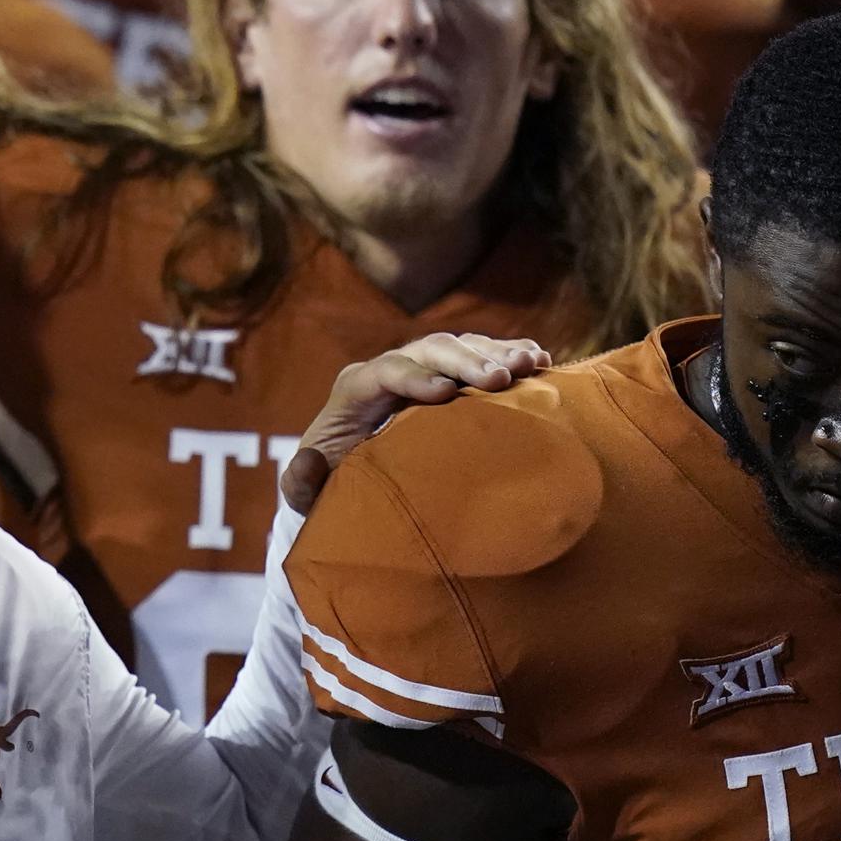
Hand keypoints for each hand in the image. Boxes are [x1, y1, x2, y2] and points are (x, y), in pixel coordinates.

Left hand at [279, 334, 551, 514]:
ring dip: (495, 352)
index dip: (413, 377)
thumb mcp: (307, 494)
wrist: (353, 479)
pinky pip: (480, 354)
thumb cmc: (331, 487)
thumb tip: (308, 460)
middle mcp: (389, 371)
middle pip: (428, 349)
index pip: (383, 372)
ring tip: (529, 365)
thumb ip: (301, 482)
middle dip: (464, 360)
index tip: (445, 393)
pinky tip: (539, 361)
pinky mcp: (449, 376)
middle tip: (501, 378)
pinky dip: (509, 354)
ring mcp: (422, 368)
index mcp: (354, 391)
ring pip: (459, 346)